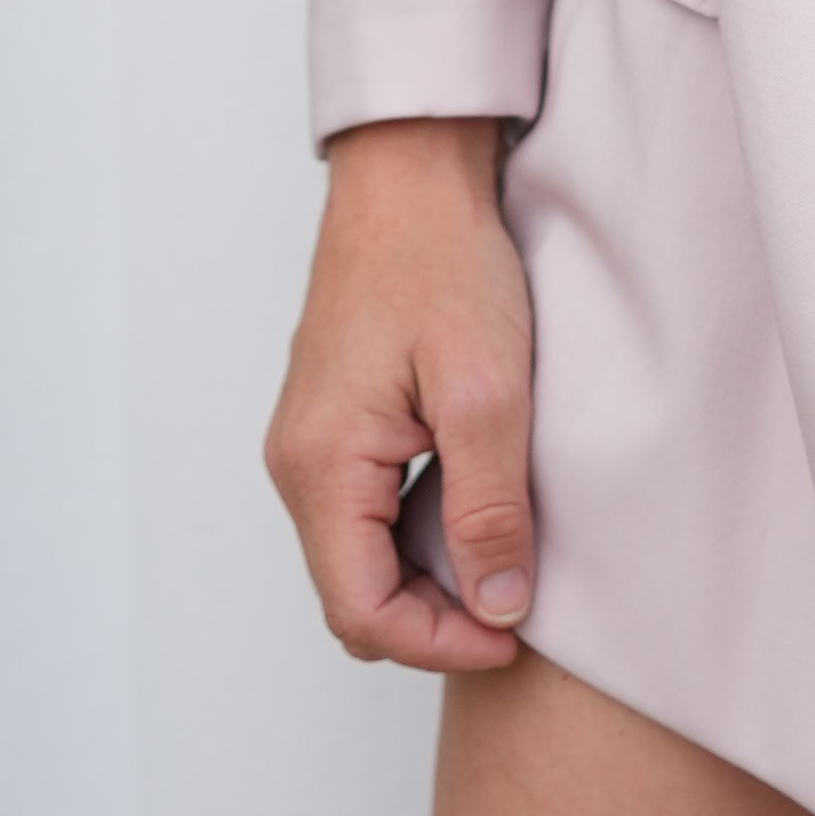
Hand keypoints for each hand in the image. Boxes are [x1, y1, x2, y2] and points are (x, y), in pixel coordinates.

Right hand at [264, 115, 539, 672]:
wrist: (412, 172)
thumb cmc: (442, 259)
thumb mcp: (485, 390)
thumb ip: (488, 507)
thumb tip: (496, 607)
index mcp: (319, 465)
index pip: (361, 611)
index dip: (440, 642)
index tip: (513, 632)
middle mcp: (298, 463)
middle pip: (355, 593)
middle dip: (434, 619)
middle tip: (516, 603)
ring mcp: (313, 441)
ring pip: (363, 554)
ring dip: (430, 574)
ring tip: (507, 556)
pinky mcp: (337, 420)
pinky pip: (369, 509)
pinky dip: (420, 530)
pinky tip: (478, 505)